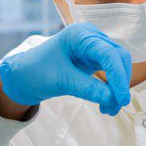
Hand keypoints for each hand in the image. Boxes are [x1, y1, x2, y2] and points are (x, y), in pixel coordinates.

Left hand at [0, 22, 131, 115]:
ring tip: (109, 110)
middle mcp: (91, 37)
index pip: (108, 54)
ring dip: (117, 88)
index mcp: (79, 35)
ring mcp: (94, 46)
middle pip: (118, 58)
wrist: (24, 75)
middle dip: (120, 84)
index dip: (118, 77)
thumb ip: (87, 88)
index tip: (121, 99)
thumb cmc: (36, 71)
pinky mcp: (95, 58)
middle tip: (115, 107)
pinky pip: (111, 72)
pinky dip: (111, 88)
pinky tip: (106, 103)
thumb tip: (112, 99)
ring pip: (118, 66)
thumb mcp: (61, 81)